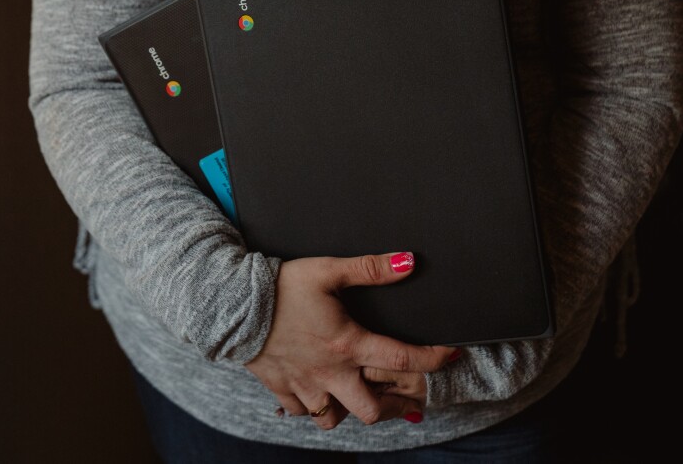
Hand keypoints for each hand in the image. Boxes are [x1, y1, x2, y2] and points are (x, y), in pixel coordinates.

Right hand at [245, 252, 453, 430]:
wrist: (231, 304)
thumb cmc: (281, 286)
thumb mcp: (328, 270)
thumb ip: (371, 268)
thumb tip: (409, 262)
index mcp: (347, 344)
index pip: (402, 359)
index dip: (434, 359)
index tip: (451, 355)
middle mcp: (330, 372)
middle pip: (374, 409)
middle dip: (398, 406)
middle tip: (412, 397)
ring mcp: (305, 385)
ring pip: (336, 419)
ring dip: (353, 411)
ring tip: (365, 398)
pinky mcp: (281, 389)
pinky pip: (303, 413)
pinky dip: (316, 408)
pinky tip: (322, 394)